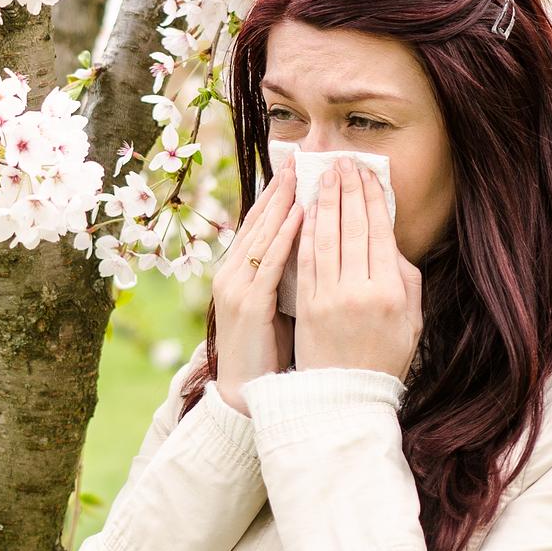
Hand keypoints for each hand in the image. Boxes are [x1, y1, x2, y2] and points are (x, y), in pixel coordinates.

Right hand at [211, 161, 302, 414]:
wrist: (247, 393)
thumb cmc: (270, 350)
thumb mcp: (280, 303)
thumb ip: (291, 273)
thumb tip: (318, 246)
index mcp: (240, 272)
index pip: (261, 223)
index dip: (278, 194)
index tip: (298, 167)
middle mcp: (233, 273)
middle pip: (258, 220)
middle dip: (280, 188)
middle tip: (300, 157)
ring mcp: (237, 287)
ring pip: (262, 235)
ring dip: (282, 203)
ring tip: (301, 175)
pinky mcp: (248, 304)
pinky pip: (268, 263)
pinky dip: (283, 237)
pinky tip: (298, 216)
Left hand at [294, 157, 422, 380]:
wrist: (346, 397)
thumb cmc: (383, 357)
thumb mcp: (411, 320)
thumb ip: (406, 279)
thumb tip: (389, 240)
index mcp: (392, 293)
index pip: (380, 232)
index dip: (372, 198)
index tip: (367, 173)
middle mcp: (361, 291)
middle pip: (353, 228)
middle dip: (348, 190)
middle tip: (344, 162)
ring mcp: (331, 297)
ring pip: (327, 237)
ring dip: (325, 201)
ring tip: (324, 175)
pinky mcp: (307, 305)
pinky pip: (306, 258)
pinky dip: (306, 230)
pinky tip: (305, 208)